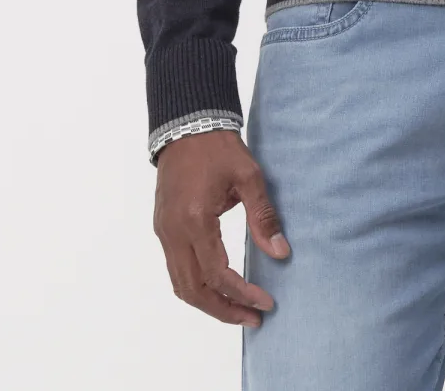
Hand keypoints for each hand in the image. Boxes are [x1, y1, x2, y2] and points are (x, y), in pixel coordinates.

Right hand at [153, 130, 290, 326]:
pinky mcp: (163, 229)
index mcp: (194, 220)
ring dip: (208, 303)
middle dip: (223, 310)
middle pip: (193, 290)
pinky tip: (218, 288)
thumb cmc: (219, 148)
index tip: (266, 302)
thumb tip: (281, 253)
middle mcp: (173, 232)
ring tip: (238, 311)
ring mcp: (164, 232)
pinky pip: (176, 269)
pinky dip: (196, 287)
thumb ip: (263, 217)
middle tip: (253, 318)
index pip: (217, 274)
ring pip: (180, 285)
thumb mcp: (249, 177)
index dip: (242, 293)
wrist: (187, 125)